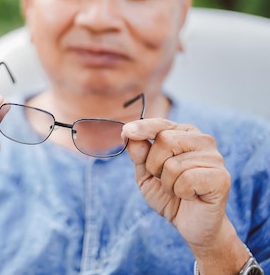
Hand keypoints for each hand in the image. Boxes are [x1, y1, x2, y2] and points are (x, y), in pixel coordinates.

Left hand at [121, 118, 232, 248]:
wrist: (192, 224)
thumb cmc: (169, 195)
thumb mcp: (145, 174)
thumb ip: (138, 154)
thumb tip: (128, 134)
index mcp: (184, 134)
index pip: (161, 124)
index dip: (143, 128)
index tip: (127, 131)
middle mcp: (202, 140)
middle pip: (165, 140)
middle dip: (154, 165)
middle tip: (164, 179)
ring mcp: (215, 158)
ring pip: (173, 164)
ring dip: (168, 183)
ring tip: (178, 189)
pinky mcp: (221, 177)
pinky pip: (187, 180)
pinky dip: (181, 192)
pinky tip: (190, 196)